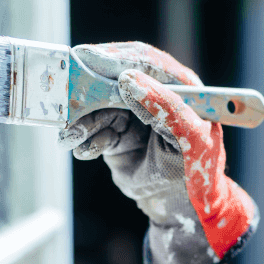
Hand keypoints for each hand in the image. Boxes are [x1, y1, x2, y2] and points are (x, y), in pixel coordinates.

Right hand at [58, 43, 258, 263]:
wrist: (181, 205)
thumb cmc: (197, 171)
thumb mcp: (189, 138)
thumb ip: (165, 108)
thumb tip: (128, 80)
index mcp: (180, 87)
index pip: (146, 62)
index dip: (118, 58)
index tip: (90, 59)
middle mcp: (154, 94)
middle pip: (115, 76)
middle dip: (90, 86)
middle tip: (66, 91)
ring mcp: (133, 112)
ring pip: (98, 102)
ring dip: (82, 118)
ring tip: (72, 134)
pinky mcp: (116, 131)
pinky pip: (93, 127)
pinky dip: (85, 137)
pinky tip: (85, 148)